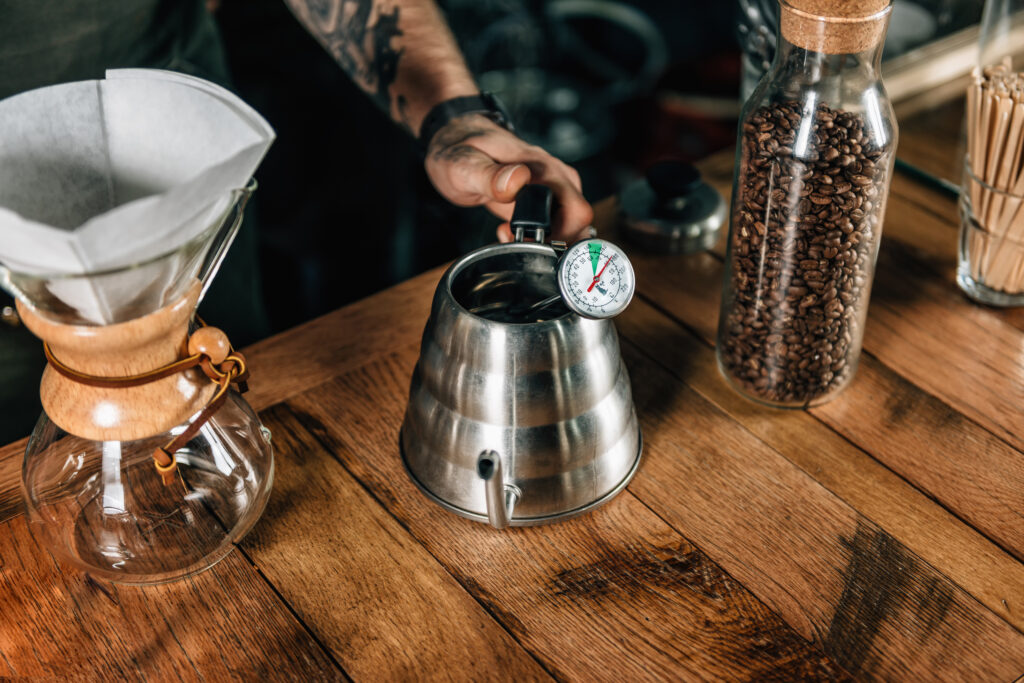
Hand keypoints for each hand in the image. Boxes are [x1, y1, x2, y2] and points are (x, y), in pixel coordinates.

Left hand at [424, 114, 593, 242]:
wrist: (457, 139)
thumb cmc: (460, 148)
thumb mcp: (464, 164)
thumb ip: (491, 176)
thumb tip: (519, 180)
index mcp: (541, 168)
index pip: (576, 211)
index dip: (557, 235)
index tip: (526, 238)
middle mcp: (554, 175)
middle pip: (580, 222)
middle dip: (554, 242)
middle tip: (520, 241)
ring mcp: (553, 185)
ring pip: (572, 224)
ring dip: (548, 240)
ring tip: (515, 235)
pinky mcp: (545, 195)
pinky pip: (558, 222)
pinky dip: (542, 235)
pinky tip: (515, 231)